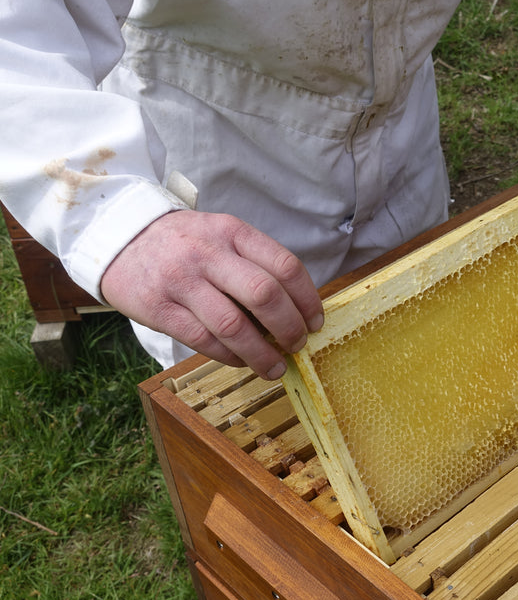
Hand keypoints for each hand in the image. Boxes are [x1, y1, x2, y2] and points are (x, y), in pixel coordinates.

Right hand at [100, 210, 323, 378]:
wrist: (119, 237)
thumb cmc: (183, 243)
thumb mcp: (221, 236)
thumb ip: (254, 263)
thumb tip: (294, 310)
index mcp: (232, 232)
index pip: (285, 266)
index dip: (307, 300)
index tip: (315, 322)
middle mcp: (208, 253)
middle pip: (264, 295)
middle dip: (290, 328)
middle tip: (297, 345)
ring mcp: (181, 280)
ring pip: (234, 325)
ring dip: (261, 354)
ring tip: (275, 367)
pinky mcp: (158, 308)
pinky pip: (204, 340)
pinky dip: (230, 356)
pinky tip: (241, 361)